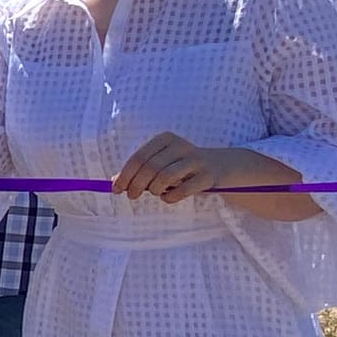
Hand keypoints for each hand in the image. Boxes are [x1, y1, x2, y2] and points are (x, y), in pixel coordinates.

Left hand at [113, 133, 251, 202]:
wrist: (221, 166)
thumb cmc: (182, 166)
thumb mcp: (161, 162)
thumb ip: (140, 170)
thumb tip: (114, 181)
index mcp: (165, 139)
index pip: (139, 157)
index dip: (125, 175)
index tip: (116, 189)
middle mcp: (180, 146)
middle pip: (150, 167)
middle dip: (136, 185)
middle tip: (132, 196)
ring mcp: (196, 160)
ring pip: (165, 177)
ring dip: (154, 190)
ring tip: (155, 193)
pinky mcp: (207, 176)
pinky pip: (182, 190)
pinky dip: (170, 197)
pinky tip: (168, 197)